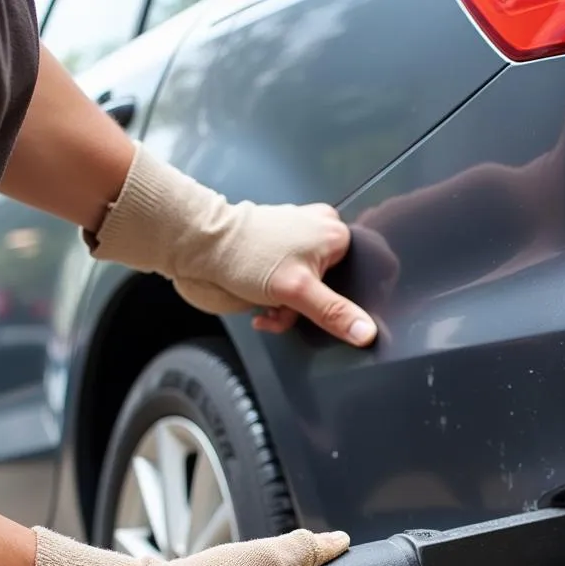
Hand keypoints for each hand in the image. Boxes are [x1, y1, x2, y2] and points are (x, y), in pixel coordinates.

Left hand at [85, 144, 379, 346]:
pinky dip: (277, 305)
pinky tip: (262, 308)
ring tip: (269, 309)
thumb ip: (334, 313)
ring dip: (290, 310)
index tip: (329, 310)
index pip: (365, 270)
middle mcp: (319, 233)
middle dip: (311, 307)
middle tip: (289, 308)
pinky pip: (290, 290)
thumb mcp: (298, 291)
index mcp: (334, 232)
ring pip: (311, 293)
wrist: (197, 248)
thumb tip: (367, 332)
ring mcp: (297, 243)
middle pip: (335, 287)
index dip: (351, 298)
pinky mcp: (277, 255)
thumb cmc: (246, 257)